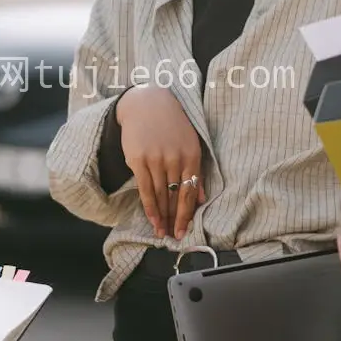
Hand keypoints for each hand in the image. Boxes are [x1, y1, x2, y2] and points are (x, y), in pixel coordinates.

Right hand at [115, 85, 204, 238]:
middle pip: (174, 197)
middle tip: (173, 237)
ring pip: (160, 195)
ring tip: (161, 231)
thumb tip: (201, 199)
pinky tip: (151, 218)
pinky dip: (149, 206)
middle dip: (174, 219)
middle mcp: (175, 159)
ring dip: (161, 216)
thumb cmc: (171, 125)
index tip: (183, 231)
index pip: (189, 193)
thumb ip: (196, 171)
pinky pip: (145, 188)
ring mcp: (156, 159)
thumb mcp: (190, 144)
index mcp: (191, 156)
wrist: (147, 104)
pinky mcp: (139, 159)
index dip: (186, 215)